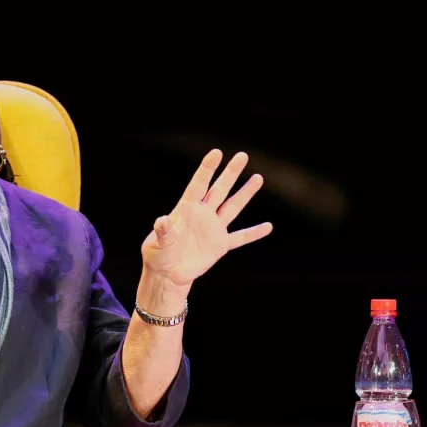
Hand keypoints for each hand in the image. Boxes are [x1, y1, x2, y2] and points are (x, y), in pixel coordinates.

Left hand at [142, 149, 272, 286]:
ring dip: (245, 193)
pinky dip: (253, 233)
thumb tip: (162, 220)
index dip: (207, 169)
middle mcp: (202, 215)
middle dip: (231, 173)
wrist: (168, 273)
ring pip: (232, 207)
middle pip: (219, 189)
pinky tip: (267, 226)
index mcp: (186, 210)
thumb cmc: (158, 255)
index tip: (217, 153)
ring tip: (257, 178)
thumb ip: (163, 232)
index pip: (198, 185)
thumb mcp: (158, 243)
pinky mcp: (220, 245)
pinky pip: (240, 238)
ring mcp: (213, 229)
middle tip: (242, 155)